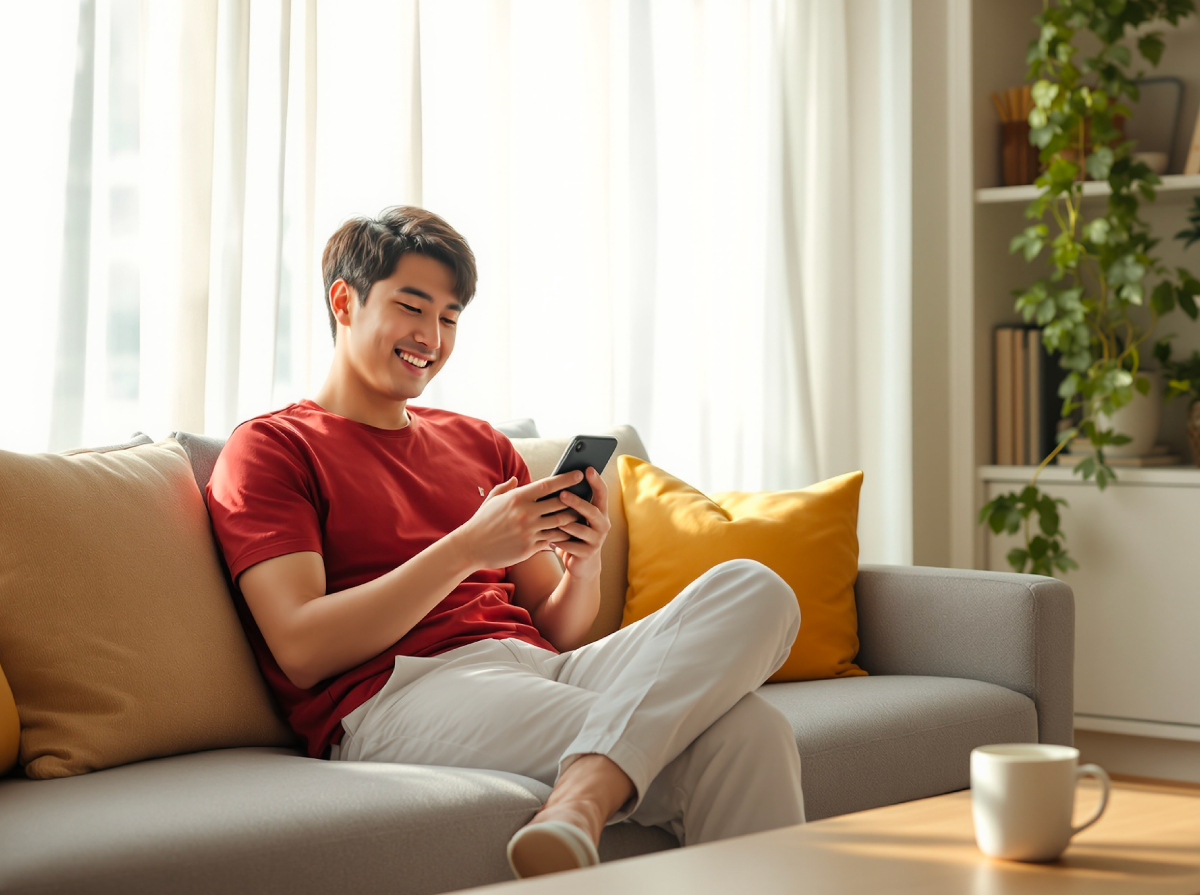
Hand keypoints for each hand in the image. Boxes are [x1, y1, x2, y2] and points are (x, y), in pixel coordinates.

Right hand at [458, 471, 584, 569]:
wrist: (470, 547)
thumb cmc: (482, 521)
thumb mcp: (493, 500)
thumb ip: (506, 488)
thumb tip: (516, 479)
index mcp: (518, 497)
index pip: (548, 485)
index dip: (566, 479)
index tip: (578, 474)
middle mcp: (525, 513)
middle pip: (560, 503)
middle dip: (574, 500)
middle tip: (585, 497)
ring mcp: (528, 531)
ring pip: (560, 523)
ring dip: (572, 519)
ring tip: (580, 516)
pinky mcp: (529, 547)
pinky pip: (552, 540)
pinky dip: (561, 536)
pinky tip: (568, 534)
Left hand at [553, 467, 610, 580]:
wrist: (581, 563)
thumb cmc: (574, 534)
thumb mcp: (576, 517)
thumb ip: (572, 503)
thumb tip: (557, 483)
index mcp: (600, 511)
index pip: (602, 493)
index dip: (596, 481)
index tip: (588, 469)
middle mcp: (602, 524)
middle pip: (592, 511)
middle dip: (577, 502)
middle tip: (562, 494)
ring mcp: (597, 540)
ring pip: (581, 530)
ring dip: (567, 525)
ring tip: (554, 520)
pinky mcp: (588, 553)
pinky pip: (572, 546)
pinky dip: (560, 542)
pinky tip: (549, 539)